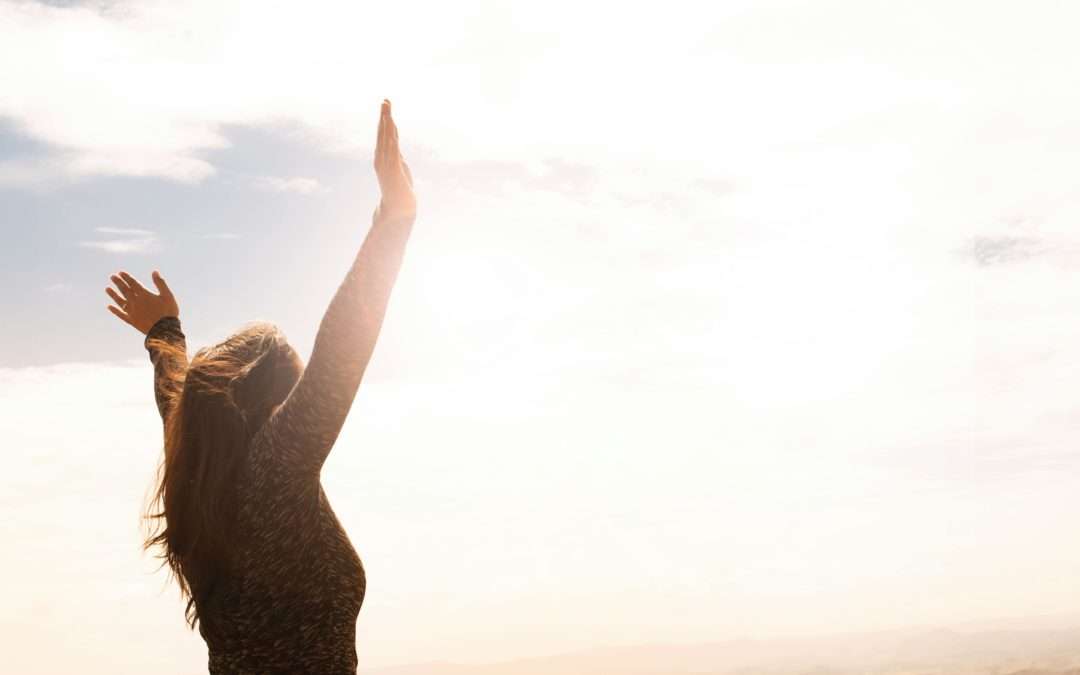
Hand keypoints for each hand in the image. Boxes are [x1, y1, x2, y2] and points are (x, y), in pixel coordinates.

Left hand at [105, 270, 179, 334]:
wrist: (165, 330)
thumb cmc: (168, 312)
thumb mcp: (168, 295)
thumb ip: (160, 283)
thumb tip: (154, 272)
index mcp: (144, 295)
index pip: (133, 284)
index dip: (126, 278)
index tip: (120, 273)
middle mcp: (135, 302)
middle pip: (125, 290)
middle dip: (118, 283)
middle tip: (112, 277)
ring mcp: (132, 311)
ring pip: (120, 301)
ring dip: (113, 295)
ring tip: (107, 289)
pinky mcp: (132, 321)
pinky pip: (121, 314)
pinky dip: (115, 311)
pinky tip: (109, 307)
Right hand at [373, 99, 416, 223]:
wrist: (398, 208)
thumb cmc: (399, 190)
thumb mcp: (400, 168)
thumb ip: (397, 156)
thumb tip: (396, 146)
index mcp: (382, 157)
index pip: (384, 135)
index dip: (385, 120)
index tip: (387, 106)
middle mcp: (381, 158)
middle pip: (382, 133)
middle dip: (384, 116)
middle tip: (385, 100)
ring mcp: (385, 163)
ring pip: (386, 138)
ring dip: (387, 122)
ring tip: (387, 108)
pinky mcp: (392, 168)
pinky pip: (392, 149)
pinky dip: (391, 137)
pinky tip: (392, 127)